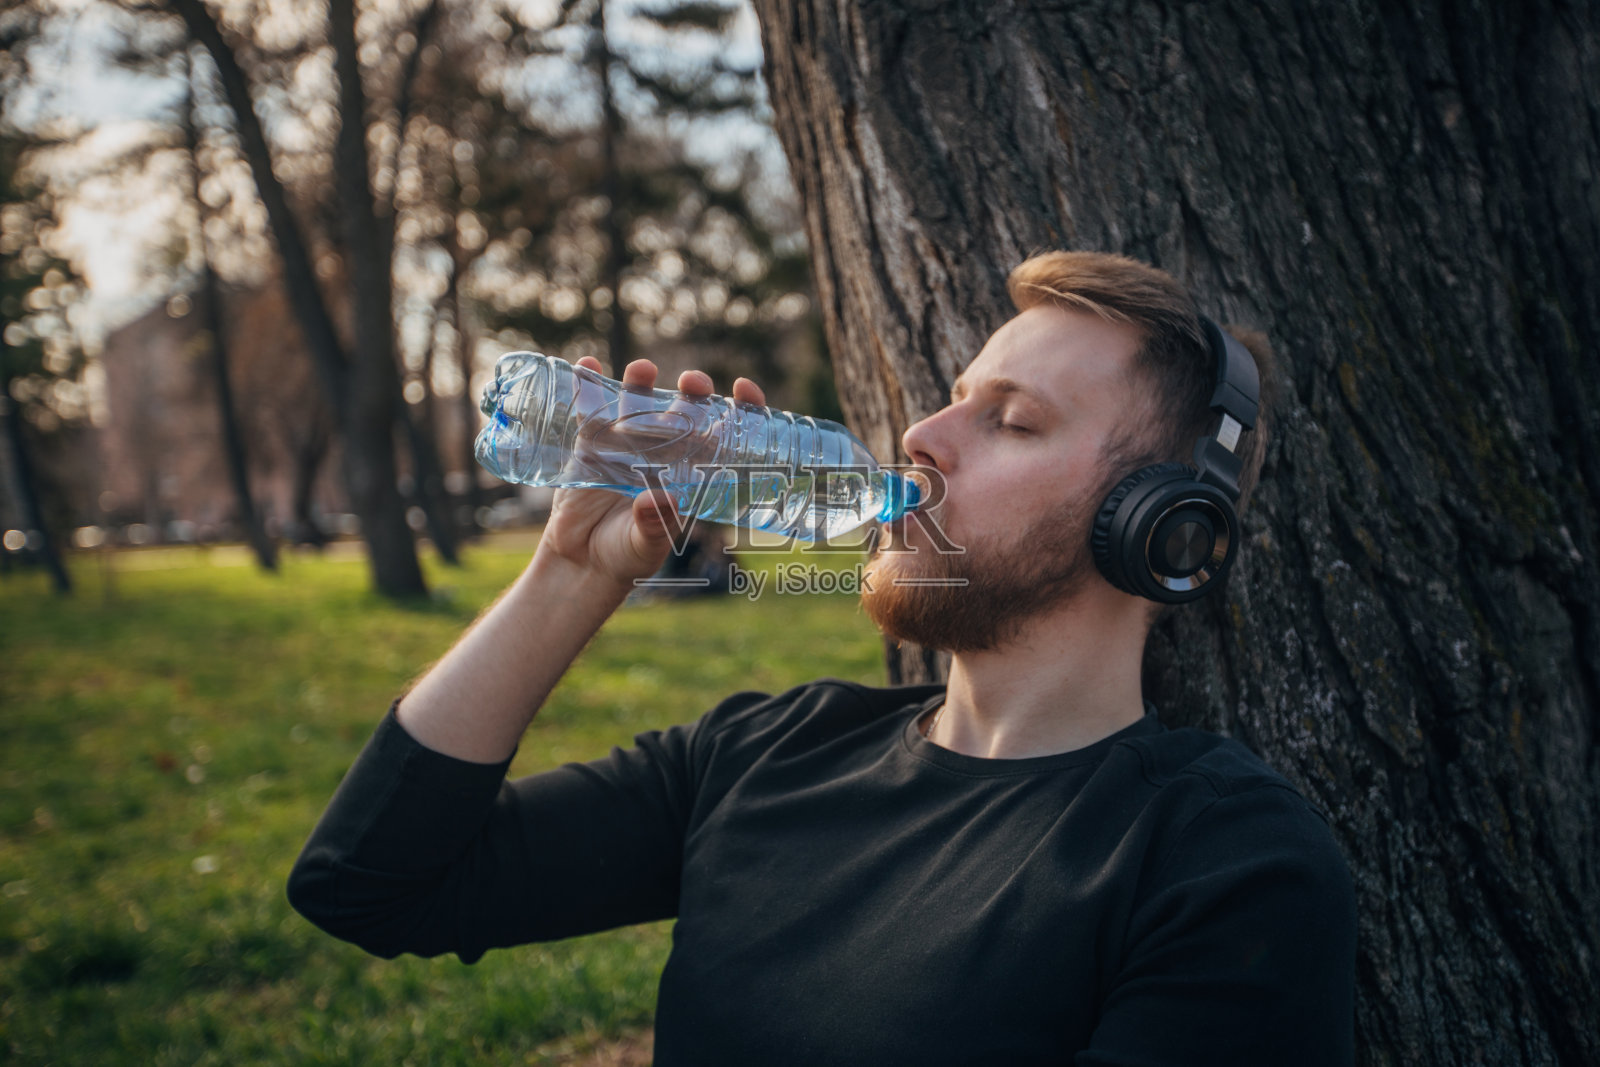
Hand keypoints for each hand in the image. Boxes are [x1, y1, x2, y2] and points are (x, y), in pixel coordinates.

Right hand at [535, 358, 766, 586]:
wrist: (581, 562)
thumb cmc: (626, 556)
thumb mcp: (645, 546)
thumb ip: (654, 525)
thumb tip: (665, 499)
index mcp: (689, 473)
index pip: (723, 435)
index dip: (740, 409)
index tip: (744, 388)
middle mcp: (662, 452)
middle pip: (683, 411)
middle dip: (693, 391)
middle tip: (693, 382)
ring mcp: (625, 445)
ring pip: (638, 403)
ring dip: (641, 382)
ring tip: (643, 370)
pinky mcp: (590, 445)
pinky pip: (589, 411)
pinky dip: (587, 386)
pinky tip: (587, 367)